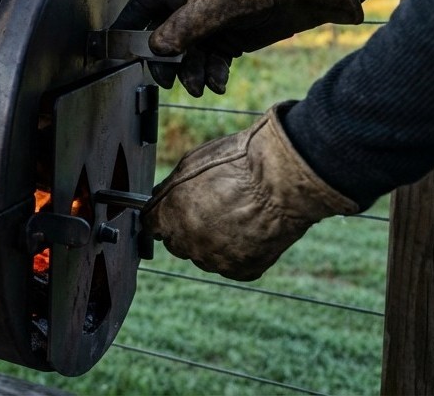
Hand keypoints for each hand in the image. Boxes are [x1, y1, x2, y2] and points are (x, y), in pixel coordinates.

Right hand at [115, 0, 360, 95]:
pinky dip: (213, 75)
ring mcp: (209, 24)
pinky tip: (220, 83)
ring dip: (192, 74)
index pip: (140, 8)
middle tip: (170, 81)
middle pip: (162, 40)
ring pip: (187, 56)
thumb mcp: (213, 2)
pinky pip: (211, 63)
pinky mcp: (229, 39)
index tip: (117, 52)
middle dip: (166, 63)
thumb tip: (154, 49)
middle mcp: (188, 6)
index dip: (126, 29)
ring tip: (202, 87)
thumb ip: (181, 28)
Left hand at [141, 103, 357, 280]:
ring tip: (236, 217)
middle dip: (186, 229)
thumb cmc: (237, 163)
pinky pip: (233, 266)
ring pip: (205, 256)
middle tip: (211, 210)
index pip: (151, 225)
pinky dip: (239, 254)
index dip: (161, 217)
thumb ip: (170, 190)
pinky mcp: (243, 269)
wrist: (282, 179)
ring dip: (213, 242)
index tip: (170, 212)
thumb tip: (160, 199)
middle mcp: (187, 243)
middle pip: (177, 243)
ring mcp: (215, 259)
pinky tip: (250, 232)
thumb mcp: (190, 165)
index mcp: (168, 217)